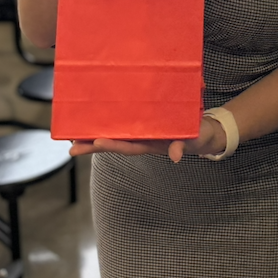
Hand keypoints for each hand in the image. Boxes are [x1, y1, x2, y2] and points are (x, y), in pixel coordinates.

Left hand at [69, 114, 226, 163]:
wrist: (204, 131)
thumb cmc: (198, 135)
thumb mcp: (193, 140)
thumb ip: (184, 146)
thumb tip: (176, 156)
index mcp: (153, 144)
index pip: (129, 146)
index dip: (113, 145)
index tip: (96, 142)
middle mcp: (144, 139)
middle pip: (115, 143)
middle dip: (93, 146)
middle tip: (72, 146)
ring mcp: (143, 133)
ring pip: (116, 135)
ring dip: (94, 137)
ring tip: (73, 137)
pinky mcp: (145, 123)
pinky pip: (125, 124)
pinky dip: (109, 123)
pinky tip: (94, 120)